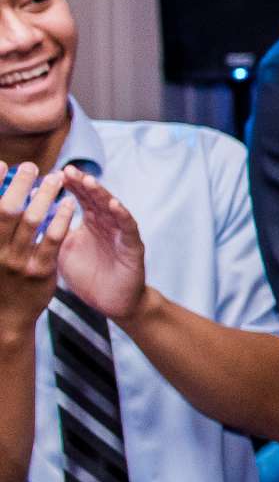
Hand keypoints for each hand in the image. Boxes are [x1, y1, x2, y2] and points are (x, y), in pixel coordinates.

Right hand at [0, 164, 65, 332]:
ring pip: (32, 221)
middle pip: (7, 210)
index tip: (1, 163)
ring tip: (55, 179)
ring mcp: (18, 262)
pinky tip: (70, 204)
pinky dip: (61, 218)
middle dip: (20, 184)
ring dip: (44, 196)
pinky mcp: (41, 272)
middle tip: (32, 166)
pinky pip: (53, 239)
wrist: (6, 318)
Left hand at [54, 168, 145, 320]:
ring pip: (112, 207)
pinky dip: (123, 214)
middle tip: (69, 170)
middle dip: (83, 183)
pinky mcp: (133, 246)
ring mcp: (121, 232)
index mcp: (90, 222)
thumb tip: (29, 211)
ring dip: (102, 193)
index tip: (55, 172)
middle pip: (95, 197)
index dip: (70, 184)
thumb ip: (51, 231)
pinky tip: (114, 204)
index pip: (81, 197)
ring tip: (89, 181)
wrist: (112, 303)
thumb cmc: (88, 277)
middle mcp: (107, 223)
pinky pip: (128, 227)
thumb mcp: (62, 251)